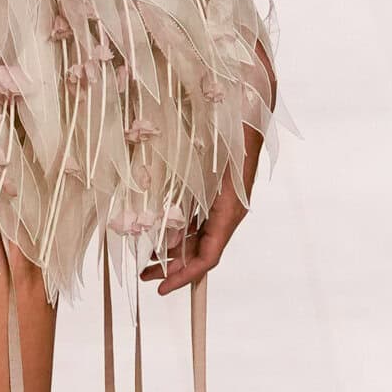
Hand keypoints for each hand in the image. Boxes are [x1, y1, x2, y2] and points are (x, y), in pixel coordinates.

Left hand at [141, 105, 265, 297]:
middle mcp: (227, 210)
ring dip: (172, 248)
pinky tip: (158, 230)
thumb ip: (185, 207)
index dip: (185, 277)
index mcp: (229, 210)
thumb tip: (168, 243)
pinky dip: (176, 227)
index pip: (209, 257)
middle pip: (200, 250)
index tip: (161, 289)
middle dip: (173, 266)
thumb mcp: (200, 171)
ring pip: (196, 234)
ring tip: (145, 258)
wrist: (247, 101)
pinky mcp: (214, 189)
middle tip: (143, 275)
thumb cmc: (226, 131)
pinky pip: (196, 216)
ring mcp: (221, 200)